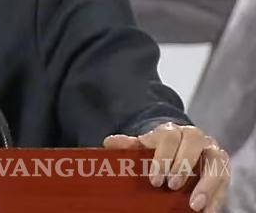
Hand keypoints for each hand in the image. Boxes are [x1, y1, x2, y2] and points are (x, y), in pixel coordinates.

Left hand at [104, 123, 229, 211]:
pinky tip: (206, 211)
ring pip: (217, 161)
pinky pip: (225, 180)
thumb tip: (109, 142)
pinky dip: (216, 197)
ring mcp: (212, 151)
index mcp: (173, 130)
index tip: (154, 180)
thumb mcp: (143, 146)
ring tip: (194, 205)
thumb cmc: (158, 149)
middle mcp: (196, 137)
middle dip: (182, 166)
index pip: (169, 137)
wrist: (180, 147)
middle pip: (194, 144)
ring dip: (206, 184)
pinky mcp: (223, 167)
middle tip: (171, 187)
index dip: (162, 158)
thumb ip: (128, 145)